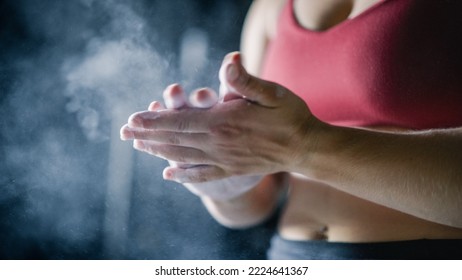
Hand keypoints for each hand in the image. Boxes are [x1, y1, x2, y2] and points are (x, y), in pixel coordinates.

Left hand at [121, 52, 316, 182]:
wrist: (305, 147)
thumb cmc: (290, 115)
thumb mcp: (272, 93)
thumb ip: (246, 80)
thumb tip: (228, 61)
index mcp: (224, 122)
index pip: (180, 121)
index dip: (154, 121)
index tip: (132, 119)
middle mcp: (219, 143)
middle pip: (176, 140)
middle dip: (148, 136)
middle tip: (125, 133)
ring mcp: (225, 159)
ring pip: (184, 156)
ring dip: (159, 152)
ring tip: (140, 148)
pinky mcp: (232, 169)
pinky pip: (203, 174)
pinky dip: (184, 174)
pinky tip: (169, 175)